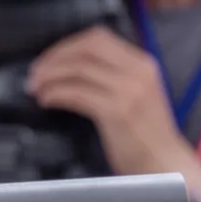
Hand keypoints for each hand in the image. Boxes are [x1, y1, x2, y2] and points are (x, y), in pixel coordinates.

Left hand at [27, 27, 196, 176]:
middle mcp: (138, 72)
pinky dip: (56, 94)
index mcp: (143, 63)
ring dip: (50, 77)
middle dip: (55, 57)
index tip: (48, 59)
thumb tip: (68, 65)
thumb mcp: (135, 93)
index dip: (67, 45)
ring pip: (78, 70)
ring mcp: (129, 91)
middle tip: (35, 73)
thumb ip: (111, 75)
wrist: (164, 164)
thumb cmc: (145, 133)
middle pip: (86, 48)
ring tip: (36, 89)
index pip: (98, 37)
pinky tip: (47, 101)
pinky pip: (77, 94)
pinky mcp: (118, 112)